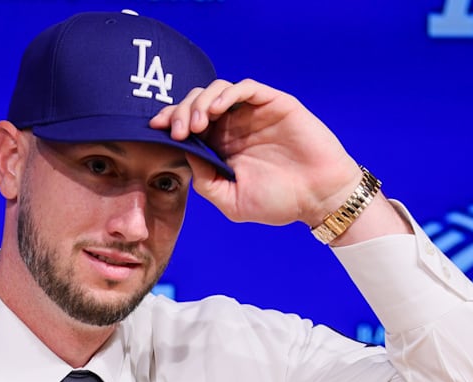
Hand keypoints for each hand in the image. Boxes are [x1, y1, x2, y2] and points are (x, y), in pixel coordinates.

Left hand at [149, 79, 364, 226]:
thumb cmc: (279, 203)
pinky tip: (215, 112)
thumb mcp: (231, 201)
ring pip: (216, 90)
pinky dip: (226, 94)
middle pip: (196, 103)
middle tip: (177, 131)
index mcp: (220, 146)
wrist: (319, 198)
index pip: (187, 124)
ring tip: (196, 124)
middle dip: (179, 112)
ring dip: (199, 102)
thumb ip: (206, 182)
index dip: (168, 121)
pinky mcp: (274, 103)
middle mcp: (233, 126)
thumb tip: (184, 157)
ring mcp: (252, 113)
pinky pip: (245, 87)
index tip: (153, 129)